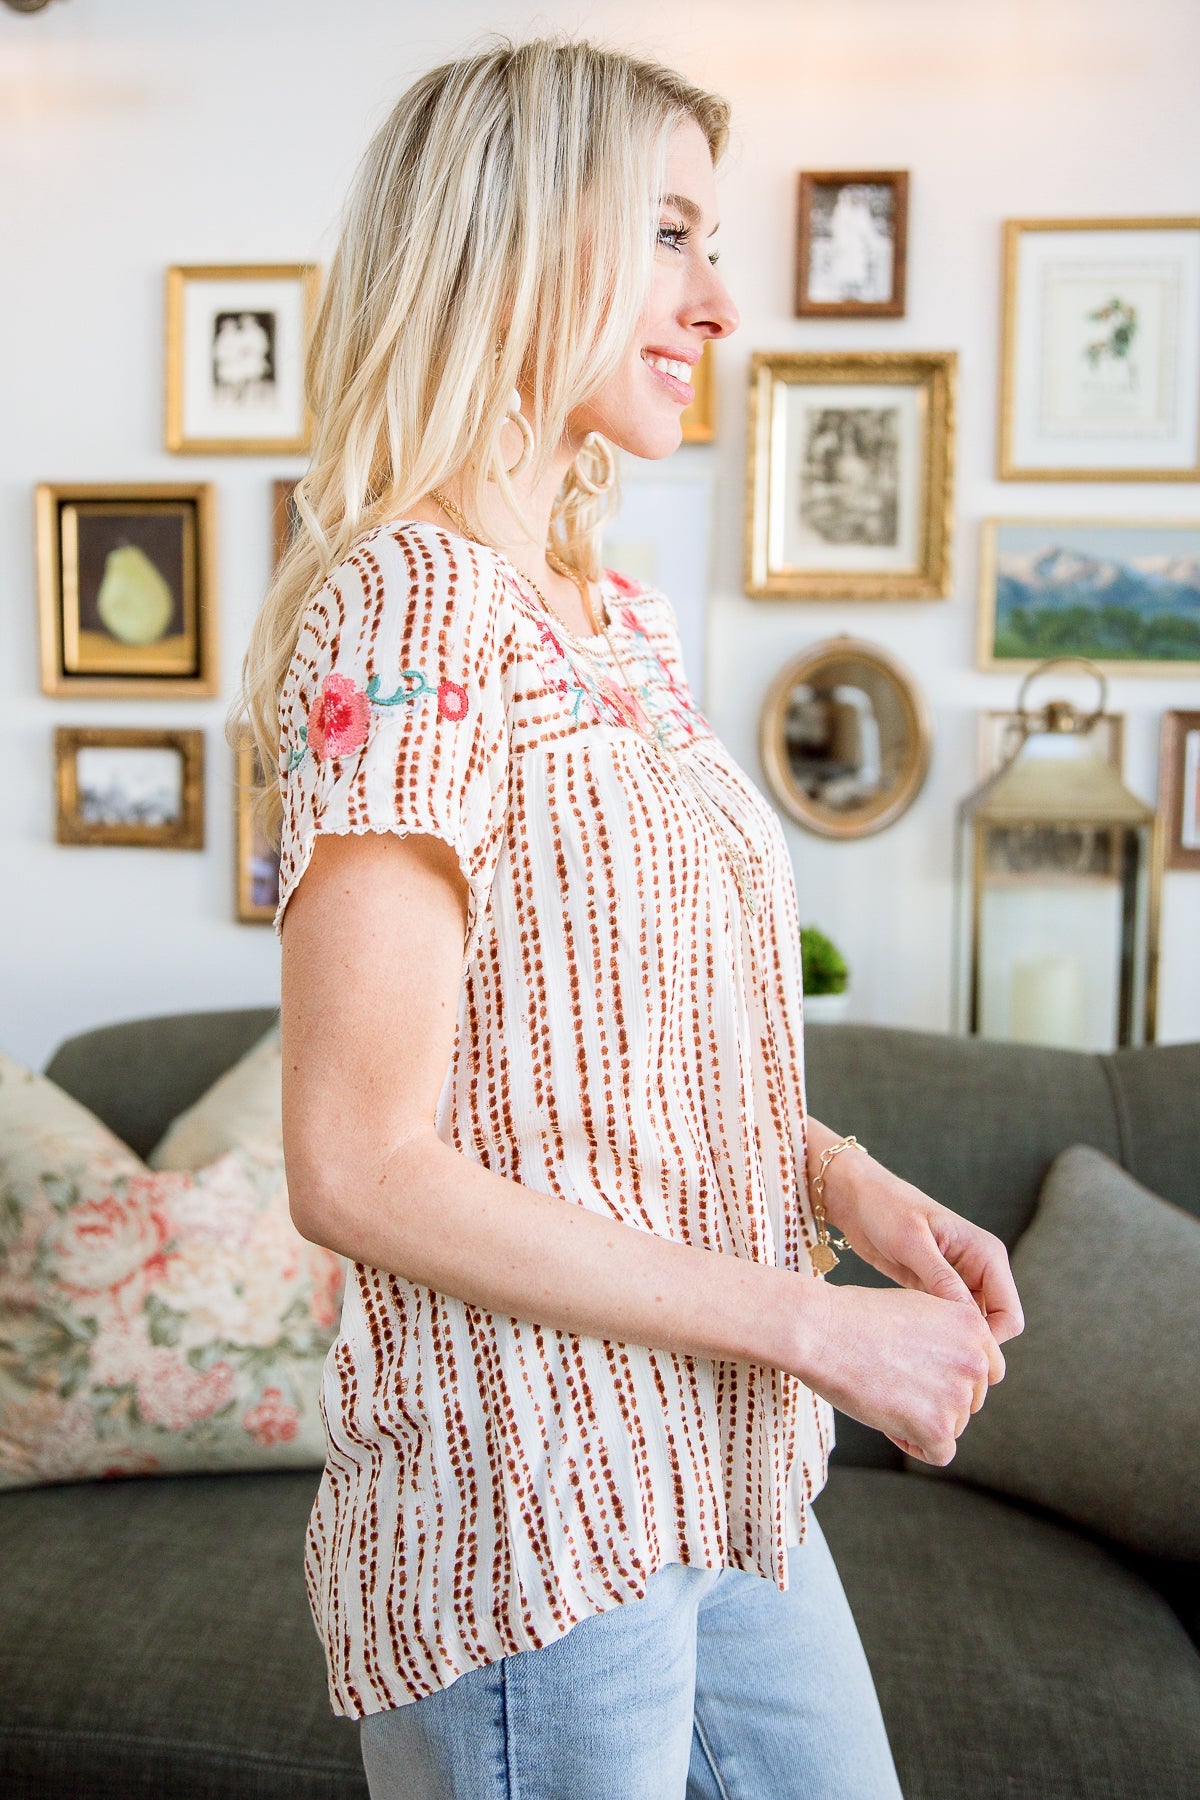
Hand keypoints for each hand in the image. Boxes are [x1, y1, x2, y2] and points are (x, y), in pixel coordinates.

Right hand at [799, 1279, 1004, 1465]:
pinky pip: (938, 1453)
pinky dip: (913, 1444)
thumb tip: (956, 1368)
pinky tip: (887, 1421)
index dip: (953, 1375)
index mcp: (973, 1326)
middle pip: (968, 1401)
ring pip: (952, 1426)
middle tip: (895, 1384)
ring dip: (920, 1421)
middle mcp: (975, 1360)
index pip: (986, 1370)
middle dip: (936, 1400)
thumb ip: (949, 1337)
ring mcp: (957, 1395)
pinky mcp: (937, 1427)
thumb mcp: (918, 1308)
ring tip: (884, 1395)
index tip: (922, 1372)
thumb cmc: (855, 1316)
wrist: (821, 1331)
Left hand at [821, 1151, 1024, 1347]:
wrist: (859, 1200)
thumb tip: (967, 1319)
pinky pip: (947, 1323)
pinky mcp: (938, 1291)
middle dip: (969, 1344)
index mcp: (987, 1255)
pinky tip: (910, 1335)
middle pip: (994, 1327)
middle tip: (932, 1354)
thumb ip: (941, 1278)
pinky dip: (934, 1332)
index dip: (989, 1339)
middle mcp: (980, 1271)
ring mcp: (960, 1283)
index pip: (1009, 1314)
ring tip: (918, 1345)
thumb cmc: (887, 1208)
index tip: (951, 1350)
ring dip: (950, 1340)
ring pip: (970, 1328)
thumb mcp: (912, 1242)